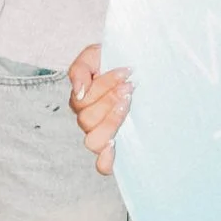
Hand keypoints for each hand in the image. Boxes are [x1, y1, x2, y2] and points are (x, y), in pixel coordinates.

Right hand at [69, 42, 131, 174]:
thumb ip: (80, 69)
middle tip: (129, 87)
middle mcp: (89, 120)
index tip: (126, 72)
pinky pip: (102, 165)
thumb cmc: (117, 62)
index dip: (103, 87)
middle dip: (110, 101)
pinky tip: (115, 144)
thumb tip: (78, 91)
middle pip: (87, 120)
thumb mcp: (95, 55)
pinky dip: (106, 159)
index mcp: (82, 100)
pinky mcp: (117, 149)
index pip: (82, 101)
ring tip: (128, 104)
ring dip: (111, 122)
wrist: (141, 69)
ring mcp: (102, 135)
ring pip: (93, 141)